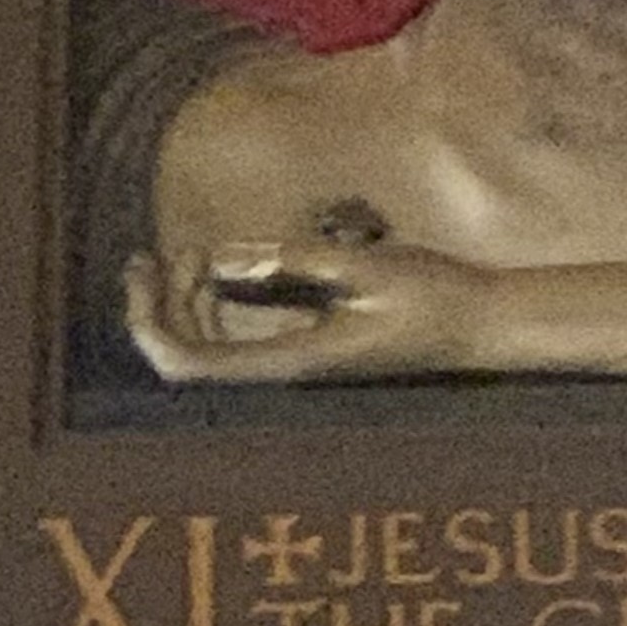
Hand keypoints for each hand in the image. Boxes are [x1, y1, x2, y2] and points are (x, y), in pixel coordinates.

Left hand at [124, 235, 471, 382]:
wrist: (481, 326)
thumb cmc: (432, 295)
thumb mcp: (366, 269)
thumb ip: (293, 263)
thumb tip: (219, 259)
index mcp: (290, 362)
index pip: (187, 365)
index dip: (147, 322)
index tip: (144, 266)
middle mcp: (283, 373)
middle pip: (186, 358)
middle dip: (160, 306)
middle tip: (159, 252)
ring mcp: (292, 365)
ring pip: (210, 349)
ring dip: (189, 304)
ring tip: (193, 254)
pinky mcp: (305, 351)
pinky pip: (238, 338)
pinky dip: (219, 305)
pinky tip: (227, 267)